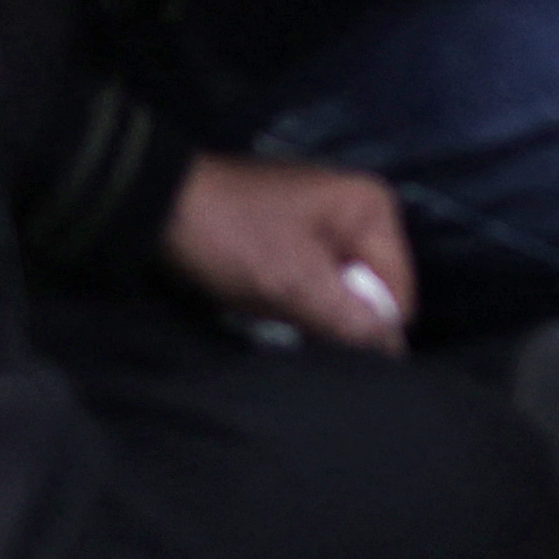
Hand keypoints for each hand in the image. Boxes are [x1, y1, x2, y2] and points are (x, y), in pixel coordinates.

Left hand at [164, 152, 421, 351]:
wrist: (159, 205)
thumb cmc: (232, 237)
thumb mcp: (294, 283)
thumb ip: (350, 321)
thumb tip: (393, 354)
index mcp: (372, 208)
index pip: (399, 292)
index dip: (370, 328)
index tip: (328, 344)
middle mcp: (360, 209)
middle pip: (372, 290)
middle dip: (340, 318)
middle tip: (296, 327)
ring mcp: (328, 220)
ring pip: (342, 290)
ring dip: (315, 312)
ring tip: (278, 314)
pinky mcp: (299, 234)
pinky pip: (318, 280)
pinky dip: (298, 298)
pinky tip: (269, 301)